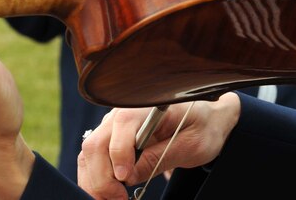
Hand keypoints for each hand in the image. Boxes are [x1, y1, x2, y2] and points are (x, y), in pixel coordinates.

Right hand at [78, 94, 241, 199]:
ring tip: (114, 199)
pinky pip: (93, 158)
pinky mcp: (111, 138)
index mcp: (147, 105)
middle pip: (97, 143)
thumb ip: (159, 158)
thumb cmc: (202, 127)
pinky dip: (95, 178)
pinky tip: (110, 193)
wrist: (207, 118)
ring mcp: (114, 124)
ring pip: (89, 153)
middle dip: (102, 177)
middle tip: (119, 199)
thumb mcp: (191, 144)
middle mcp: (124, 111)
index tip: (125, 181)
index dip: (119, 155)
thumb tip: (128, 177)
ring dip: (96, 180)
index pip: (122, 125)